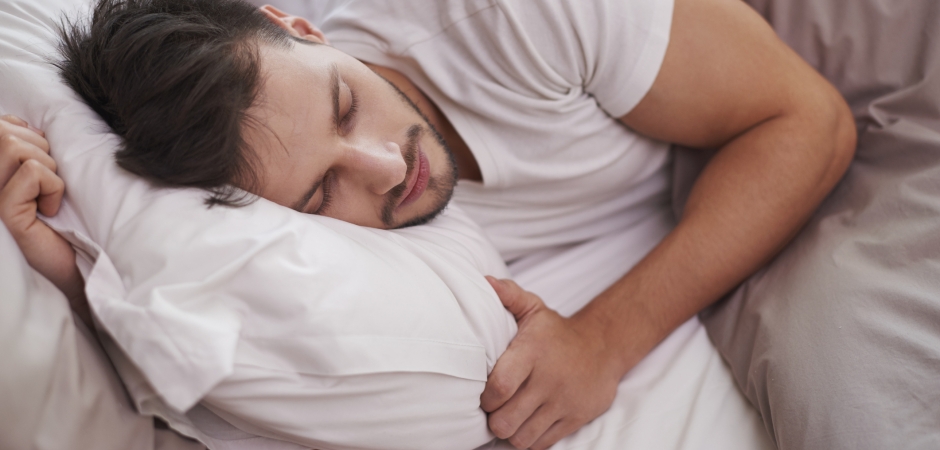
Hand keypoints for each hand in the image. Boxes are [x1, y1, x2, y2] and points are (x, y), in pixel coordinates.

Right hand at [0, 114, 86, 321]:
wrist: (73, 262)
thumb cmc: (58, 216)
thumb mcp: (42, 174)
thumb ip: (23, 145)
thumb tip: (21, 123)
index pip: (1, 124)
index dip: (28, 136)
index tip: (38, 169)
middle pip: (7, 133)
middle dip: (42, 154)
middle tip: (44, 188)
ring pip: (19, 148)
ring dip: (49, 172)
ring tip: (45, 199)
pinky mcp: (4, 212)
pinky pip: (33, 173)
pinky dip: (53, 189)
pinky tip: (47, 212)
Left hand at [482, 277, 622, 448]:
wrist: (604, 346)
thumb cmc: (557, 332)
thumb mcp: (535, 309)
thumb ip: (509, 295)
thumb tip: (485, 281)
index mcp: (533, 352)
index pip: (500, 386)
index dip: (484, 398)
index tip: (484, 395)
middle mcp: (549, 380)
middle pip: (506, 419)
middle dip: (493, 420)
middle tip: (494, 411)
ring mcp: (563, 402)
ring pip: (522, 436)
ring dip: (510, 432)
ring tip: (509, 418)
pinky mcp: (575, 418)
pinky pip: (542, 443)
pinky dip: (529, 439)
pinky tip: (526, 425)